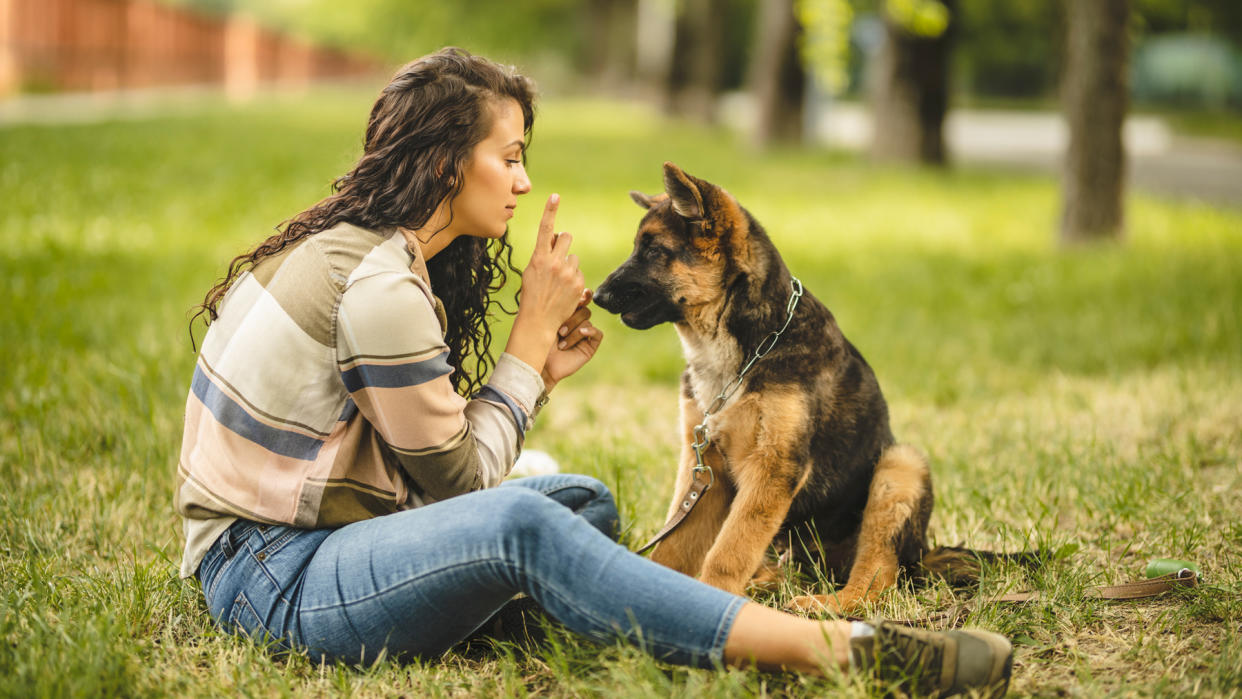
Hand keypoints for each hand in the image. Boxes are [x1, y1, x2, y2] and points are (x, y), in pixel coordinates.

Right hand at [503, 194, 586, 373]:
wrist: (539, 320)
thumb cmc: (532, 295)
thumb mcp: (531, 271)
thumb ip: (543, 254)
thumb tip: (555, 238)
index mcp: (539, 258)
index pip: (545, 229)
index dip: (550, 210)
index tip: (555, 196)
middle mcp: (554, 263)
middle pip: (566, 237)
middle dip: (563, 243)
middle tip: (558, 257)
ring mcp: (568, 273)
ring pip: (574, 257)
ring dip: (569, 265)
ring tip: (559, 282)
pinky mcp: (579, 284)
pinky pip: (579, 273)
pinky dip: (574, 280)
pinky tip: (565, 291)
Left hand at [542, 289, 603, 389]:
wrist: (539, 363)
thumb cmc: (538, 342)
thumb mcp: (546, 320)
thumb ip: (557, 305)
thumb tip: (569, 289)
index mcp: (566, 314)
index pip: (579, 301)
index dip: (582, 296)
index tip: (581, 295)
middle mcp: (576, 323)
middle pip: (584, 310)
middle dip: (571, 318)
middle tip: (559, 330)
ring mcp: (584, 334)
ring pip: (587, 321)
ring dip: (574, 331)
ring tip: (561, 342)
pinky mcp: (590, 346)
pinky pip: (597, 333)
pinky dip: (590, 332)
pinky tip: (581, 334)